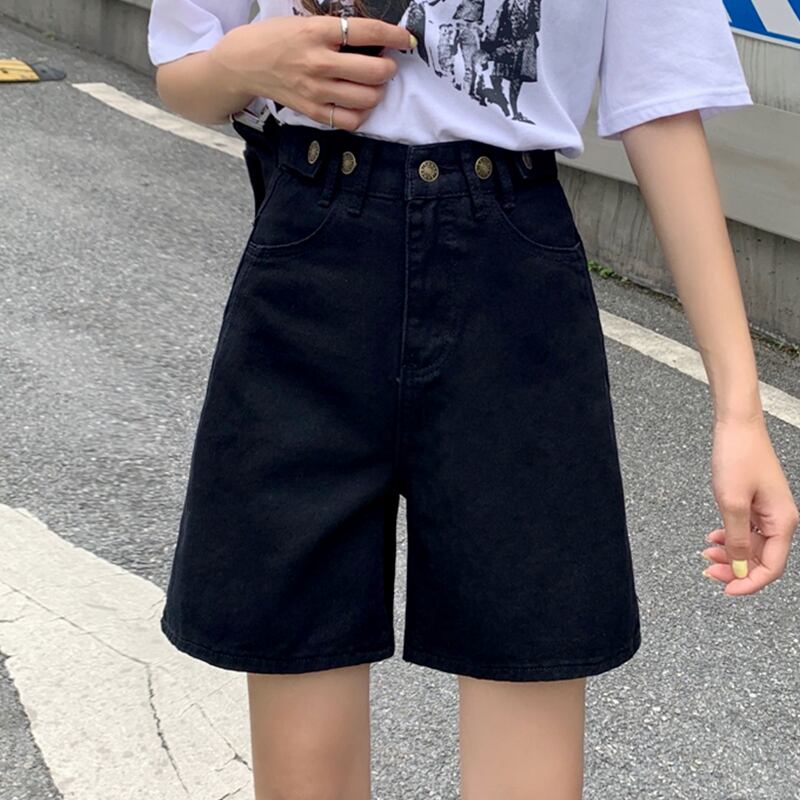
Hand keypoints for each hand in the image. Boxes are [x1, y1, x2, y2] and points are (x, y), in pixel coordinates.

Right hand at [208, 14, 415, 130]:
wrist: (244, 62)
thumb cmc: (279, 39)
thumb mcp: (306, 22)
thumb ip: (338, 31)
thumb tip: (375, 40)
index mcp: (318, 32)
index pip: (368, 32)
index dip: (394, 36)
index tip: (406, 39)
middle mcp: (318, 62)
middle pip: (374, 71)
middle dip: (388, 68)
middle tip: (385, 64)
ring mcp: (315, 90)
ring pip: (367, 98)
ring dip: (377, 91)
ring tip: (371, 84)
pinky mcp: (312, 111)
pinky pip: (350, 120)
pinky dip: (361, 113)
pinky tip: (358, 103)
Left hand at [702, 415, 797, 595]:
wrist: (736, 426)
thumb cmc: (737, 457)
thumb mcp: (731, 503)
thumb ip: (737, 539)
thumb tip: (740, 569)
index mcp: (782, 522)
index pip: (771, 567)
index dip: (749, 582)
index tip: (726, 590)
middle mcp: (780, 519)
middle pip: (761, 559)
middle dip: (735, 569)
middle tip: (707, 570)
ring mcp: (768, 511)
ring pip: (751, 546)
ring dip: (729, 554)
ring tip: (706, 554)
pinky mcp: (756, 503)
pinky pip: (746, 531)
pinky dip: (729, 537)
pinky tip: (713, 538)